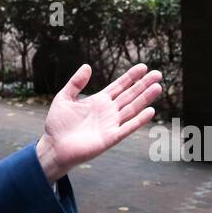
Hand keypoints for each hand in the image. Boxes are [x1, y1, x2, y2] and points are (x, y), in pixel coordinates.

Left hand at [36, 62, 162, 183]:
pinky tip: (150, 111)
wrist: (53, 146)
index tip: (143, 66)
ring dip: (145, 99)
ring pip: (132, 109)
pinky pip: (127, 128)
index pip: (119, 86)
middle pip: (130, 95)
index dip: (131, 77)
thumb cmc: (57, 124)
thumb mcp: (64, 97)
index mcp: (98, 101)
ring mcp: (111, 124)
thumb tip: (87, 66)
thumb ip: (76, 83)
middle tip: (158, 74)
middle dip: (143, 84)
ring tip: (157, 87)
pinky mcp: (110, 138)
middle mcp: (108, 111)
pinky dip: (139, 120)